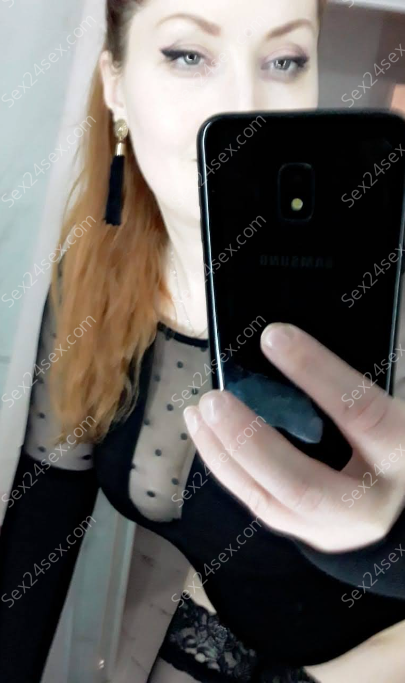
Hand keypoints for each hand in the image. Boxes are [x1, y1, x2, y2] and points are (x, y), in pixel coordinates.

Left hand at [183, 323, 404, 552]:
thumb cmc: (394, 440)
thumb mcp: (389, 409)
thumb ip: (346, 387)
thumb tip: (283, 343)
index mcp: (401, 454)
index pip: (359, 412)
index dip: (316, 373)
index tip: (273, 336)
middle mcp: (369, 504)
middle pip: (302, 484)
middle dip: (249, 441)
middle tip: (213, 399)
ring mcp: (335, 529)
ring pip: (270, 503)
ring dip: (225, 456)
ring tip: (197, 414)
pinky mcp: (309, 534)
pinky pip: (260, 504)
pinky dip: (228, 468)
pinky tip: (207, 438)